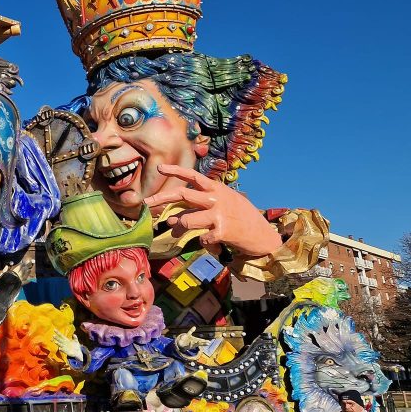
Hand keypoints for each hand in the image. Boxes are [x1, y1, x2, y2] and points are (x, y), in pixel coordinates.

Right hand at [53, 329, 90, 369]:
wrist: (78, 352)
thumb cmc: (76, 346)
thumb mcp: (76, 341)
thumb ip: (75, 337)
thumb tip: (74, 334)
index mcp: (66, 340)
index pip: (61, 336)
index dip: (58, 333)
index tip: (54, 330)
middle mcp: (64, 343)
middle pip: (59, 340)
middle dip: (56, 338)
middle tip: (53, 335)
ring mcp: (64, 347)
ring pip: (60, 345)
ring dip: (58, 343)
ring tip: (55, 342)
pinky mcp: (65, 351)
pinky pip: (63, 350)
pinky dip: (61, 349)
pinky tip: (59, 348)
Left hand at [143, 164, 282, 257]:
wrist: (264, 236)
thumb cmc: (240, 219)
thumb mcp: (221, 206)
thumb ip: (197, 210)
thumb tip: (172, 221)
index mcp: (216, 189)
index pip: (193, 176)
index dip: (176, 170)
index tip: (159, 168)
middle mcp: (216, 198)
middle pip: (182, 194)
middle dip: (161, 198)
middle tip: (146, 203)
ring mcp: (219, 214)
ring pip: (186, 220)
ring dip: (179, 227)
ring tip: (178, 232)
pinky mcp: (223, 231)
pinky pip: (201, 238)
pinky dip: (201, 242)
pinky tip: (208, 242)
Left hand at [175, 326, 210, 350]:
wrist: (179, 343)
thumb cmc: (185, 339)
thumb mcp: (188, 334)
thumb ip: (191, 330)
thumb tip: (194, 326)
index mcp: (195, 340)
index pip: (201, 340)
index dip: (205, 341)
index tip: (209, 341)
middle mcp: (193, 343)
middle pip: (199, 343)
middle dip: (203, 343)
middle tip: (208, 343)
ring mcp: (190, 345)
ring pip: (195, 345)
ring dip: (197, 343)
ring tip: (200, 341)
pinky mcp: (186, 347)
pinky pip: (189, 346)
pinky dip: (190, 344)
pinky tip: (191, 342)